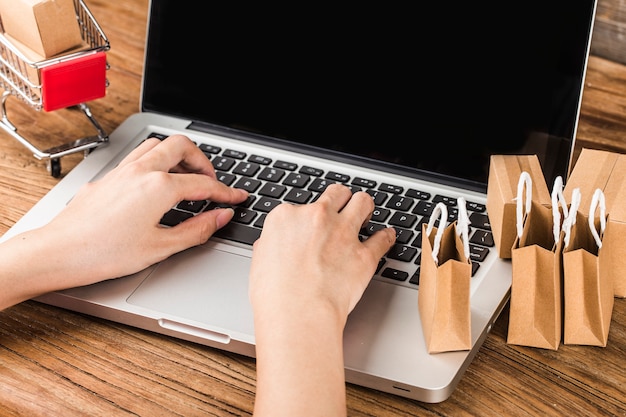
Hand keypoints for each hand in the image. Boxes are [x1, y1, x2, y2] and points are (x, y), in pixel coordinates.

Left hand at [48, 134, 248, 279]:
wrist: (59, 252)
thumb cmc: (104, 253)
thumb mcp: (161, 247)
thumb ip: (197, 229)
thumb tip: (220, 217)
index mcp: (159, 187)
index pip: (204, 184)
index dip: (226, 192)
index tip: (238, 198)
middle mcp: (141, 171)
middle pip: (182, 146)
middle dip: (203, 161)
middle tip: (212, 182)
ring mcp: (122, 171)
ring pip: (157, 144)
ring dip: (178, 156)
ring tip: (186, 177)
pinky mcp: (108, 177)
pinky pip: (138, 156)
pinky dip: (156, 161)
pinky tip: (155, 183)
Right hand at [249, 183, 394, 416]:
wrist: (297, 315)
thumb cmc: (274, 296)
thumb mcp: (259, 262)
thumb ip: (271, 245)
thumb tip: (274, 244)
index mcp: (287, 217)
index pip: (301, 205)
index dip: (308, 216)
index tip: (312, 223)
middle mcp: (317, 218)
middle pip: (336, 194)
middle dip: (341, 199)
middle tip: (343, 207)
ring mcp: (343, 233)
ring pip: (363, 202)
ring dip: (365, 207)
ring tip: (366, 213)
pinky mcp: (364, 255)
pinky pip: (383, 238)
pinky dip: (386, 237)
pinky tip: (387, 236)